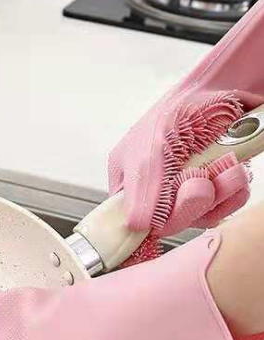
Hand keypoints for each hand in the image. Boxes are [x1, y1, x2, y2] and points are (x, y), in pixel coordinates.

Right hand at [109, 2, 263, 233]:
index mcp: (129, 183)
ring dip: (219, 195)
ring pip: (201, 216)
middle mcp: (156, 190)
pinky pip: (225, 207)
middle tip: (199, 183)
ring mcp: (186, 190)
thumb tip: (133, 226)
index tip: (165, 216)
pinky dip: (233, 192)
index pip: (132, 221)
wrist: (225, 88)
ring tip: (224, 168)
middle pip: (170, 222)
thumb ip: (140, 190)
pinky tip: (234, 172)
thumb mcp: (148, 151)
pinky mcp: (215, 189)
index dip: (152, 222)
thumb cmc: (179, 110)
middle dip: (191, 203)